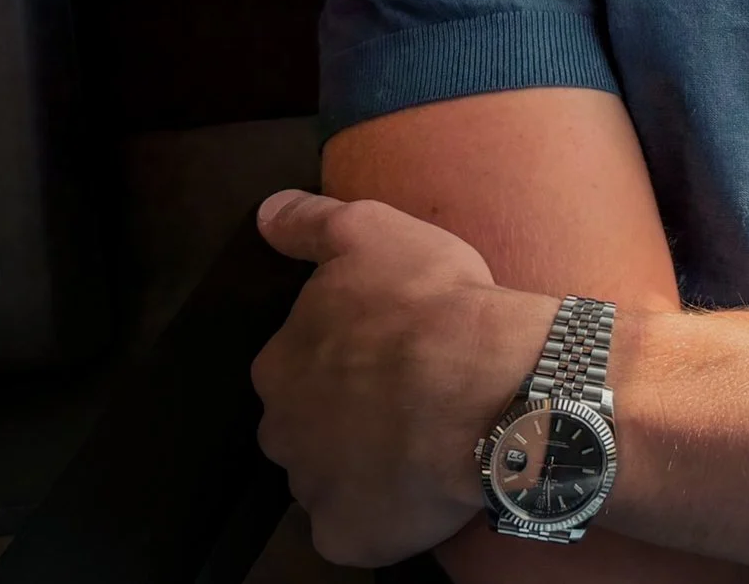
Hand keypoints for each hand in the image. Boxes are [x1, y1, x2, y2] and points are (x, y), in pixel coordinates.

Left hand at [251, 190, 555, 567]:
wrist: (482, 386)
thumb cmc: (430, 304)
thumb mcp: (374, 232)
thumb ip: (312, 223)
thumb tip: (266, 213)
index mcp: (282, 362)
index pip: (298, 363)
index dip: (344, 355)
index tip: (389, 347)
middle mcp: (283, 430)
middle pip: (307, 425)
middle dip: (345, 414)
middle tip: (409, 395)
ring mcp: (313, 489)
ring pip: (332, 477)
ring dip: (365, 462)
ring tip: (426, 439)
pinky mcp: (348, 535)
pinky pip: (357, 530)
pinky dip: (382, 515)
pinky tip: (420, 488)